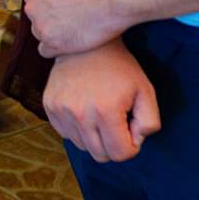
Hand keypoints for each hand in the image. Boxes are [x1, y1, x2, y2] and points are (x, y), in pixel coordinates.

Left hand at [23, 0, 133, 56]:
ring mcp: (41, 28)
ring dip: (53, 31)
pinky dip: (56, 47)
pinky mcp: (54, 45)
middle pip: (38, 15)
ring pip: (42, 32)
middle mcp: (31, 8)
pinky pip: (46, 50)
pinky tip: (70, 40)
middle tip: (75, 12)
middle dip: (52, 14)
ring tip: (75, 25)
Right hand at [43, 39, 161, 162]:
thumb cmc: (120, 68)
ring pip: (83, 147)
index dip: (131, 145)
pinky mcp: (48, 106)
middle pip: (100, 155)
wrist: (86, 44)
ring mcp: (60, 110)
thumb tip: (135, 141)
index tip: (131, 126)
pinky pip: (66, 134)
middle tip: (117, 121)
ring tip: (99, 112)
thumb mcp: (146, 90)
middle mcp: (79, 114)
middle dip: (113, 144)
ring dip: (95, 137)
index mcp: (106, 111)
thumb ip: (150, 122)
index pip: (120, 154)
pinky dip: (78, 128)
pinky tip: (84, 108)